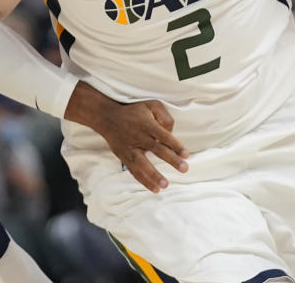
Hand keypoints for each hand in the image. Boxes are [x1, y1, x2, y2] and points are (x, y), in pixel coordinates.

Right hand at [64, 82, 189, 192]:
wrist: (108, 118)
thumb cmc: (134, 112)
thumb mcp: (152, 105)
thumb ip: (165, 117)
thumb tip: (171, 133)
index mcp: (147, 124)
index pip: (163, 135)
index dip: (175, 145)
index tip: (186, 154)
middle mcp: (139, 137)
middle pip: (156, 149)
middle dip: (171, 159)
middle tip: (184, 168)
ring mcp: (130, 149)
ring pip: (142, 163)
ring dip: (153, 175)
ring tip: (165, 185)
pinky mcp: (124, 157)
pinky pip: (134, 171)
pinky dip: (144, 180)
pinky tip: (155, 189)